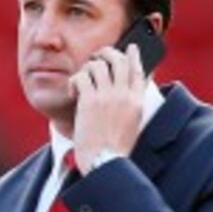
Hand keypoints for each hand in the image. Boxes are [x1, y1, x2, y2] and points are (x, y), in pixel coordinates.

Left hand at [68, 44, 145, 174]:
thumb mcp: (133, 124)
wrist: (104, 163)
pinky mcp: (88, 102)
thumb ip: (132, 104)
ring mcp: (106, 97)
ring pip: (97, 65)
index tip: (130, 47)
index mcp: (137, 102)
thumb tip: (129, 87)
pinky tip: (74, 90)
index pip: (138, 70)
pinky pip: (81, 77)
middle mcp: (124, 95)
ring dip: (88, 66)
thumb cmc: (116, 148)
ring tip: (83, 76)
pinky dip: (75, 80)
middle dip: (107, 53)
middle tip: (98, 56)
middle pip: (118, 60)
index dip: (134, 55)